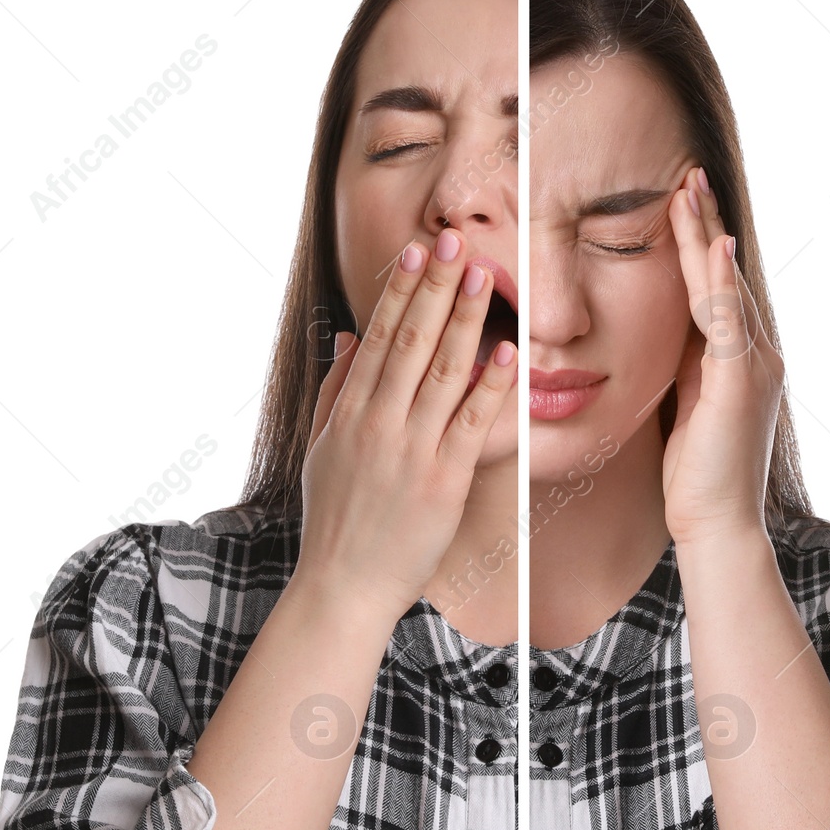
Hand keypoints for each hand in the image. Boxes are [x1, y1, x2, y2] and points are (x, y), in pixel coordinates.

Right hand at [293, 230, 516, 626]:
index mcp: (350, 414)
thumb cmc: (334, 521)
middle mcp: (379, 425)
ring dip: (466, 321)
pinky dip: (491, 387)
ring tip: (485, 276)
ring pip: (442, 372)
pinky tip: (508, 353)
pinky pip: (471, 425)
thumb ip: (336, 390)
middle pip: (410, 342)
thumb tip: (348, 335)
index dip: (401, 292)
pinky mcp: (444, 482)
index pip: (379, 338)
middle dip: (436, 289)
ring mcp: (412, 453)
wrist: (343, 587)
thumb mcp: (321, 450)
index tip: (418, 253)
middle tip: (456, 242)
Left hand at [660, 166, 784, 548]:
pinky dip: (721, 282)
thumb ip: (686, 367)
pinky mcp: (740, 382)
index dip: (702, 245)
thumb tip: (668, 335)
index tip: (683, 201)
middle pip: (726, 276)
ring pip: (725, 287)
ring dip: (706, 237)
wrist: (718, 525)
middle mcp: (757, 355)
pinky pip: (728, 322)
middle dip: (706, 224)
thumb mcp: (688, 407)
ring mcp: (753, 367)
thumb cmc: (697, 476)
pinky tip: (713, 247)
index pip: (718, 289)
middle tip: (688, 174)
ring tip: (689, 190)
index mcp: (739, 360)